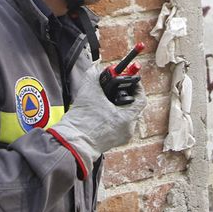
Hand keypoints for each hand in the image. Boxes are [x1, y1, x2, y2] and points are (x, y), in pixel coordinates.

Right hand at [50, 52, 146, 168]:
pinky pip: (117, 125)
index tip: (129, 79)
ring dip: (118, 107)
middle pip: (133, 106)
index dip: (136, 86)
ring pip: (125, 116)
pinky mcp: (112, 141)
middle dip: (124, 95)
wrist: (71, 143)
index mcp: (127, 118)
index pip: (141, 98)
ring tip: (107, 100)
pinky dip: (112, 116)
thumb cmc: (81, 123)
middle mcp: (128, 129)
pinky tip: (101, 112)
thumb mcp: (88, 92)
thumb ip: (94, 75)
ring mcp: (121, 137)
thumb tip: (96, 68)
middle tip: (115, 88)